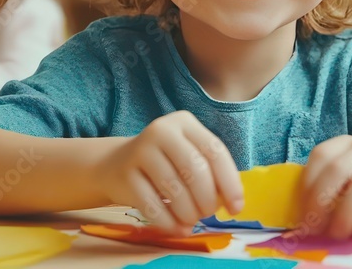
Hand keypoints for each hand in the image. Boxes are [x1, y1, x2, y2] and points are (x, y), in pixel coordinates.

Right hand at [96, 110, 243, 234]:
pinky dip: (169, 223)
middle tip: (208, 214)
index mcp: (184, 123)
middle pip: (195, 169)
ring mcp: (140, 151)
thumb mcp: (188, 156)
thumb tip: (231, 204)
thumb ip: (211, 174)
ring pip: (174, 189)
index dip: (230, 182)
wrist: (115, 164)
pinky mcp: (125, 175)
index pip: (215, 151)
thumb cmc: (165, 163)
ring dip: (188, 213)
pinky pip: (152, 205)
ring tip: (191, 220)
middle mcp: (161, 131)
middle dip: (207, 199)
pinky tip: (176, 228)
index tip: (236, 208)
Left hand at [300, 135, 351, 238]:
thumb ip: (329, 186)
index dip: (307, 184)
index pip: (321, 155)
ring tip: (338, 234)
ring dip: (345, 214)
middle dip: (321, 202)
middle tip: (315, 228)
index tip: (302, 213)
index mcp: (347, 143)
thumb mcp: (350, 175)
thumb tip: (303, 217)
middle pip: (338, 169)